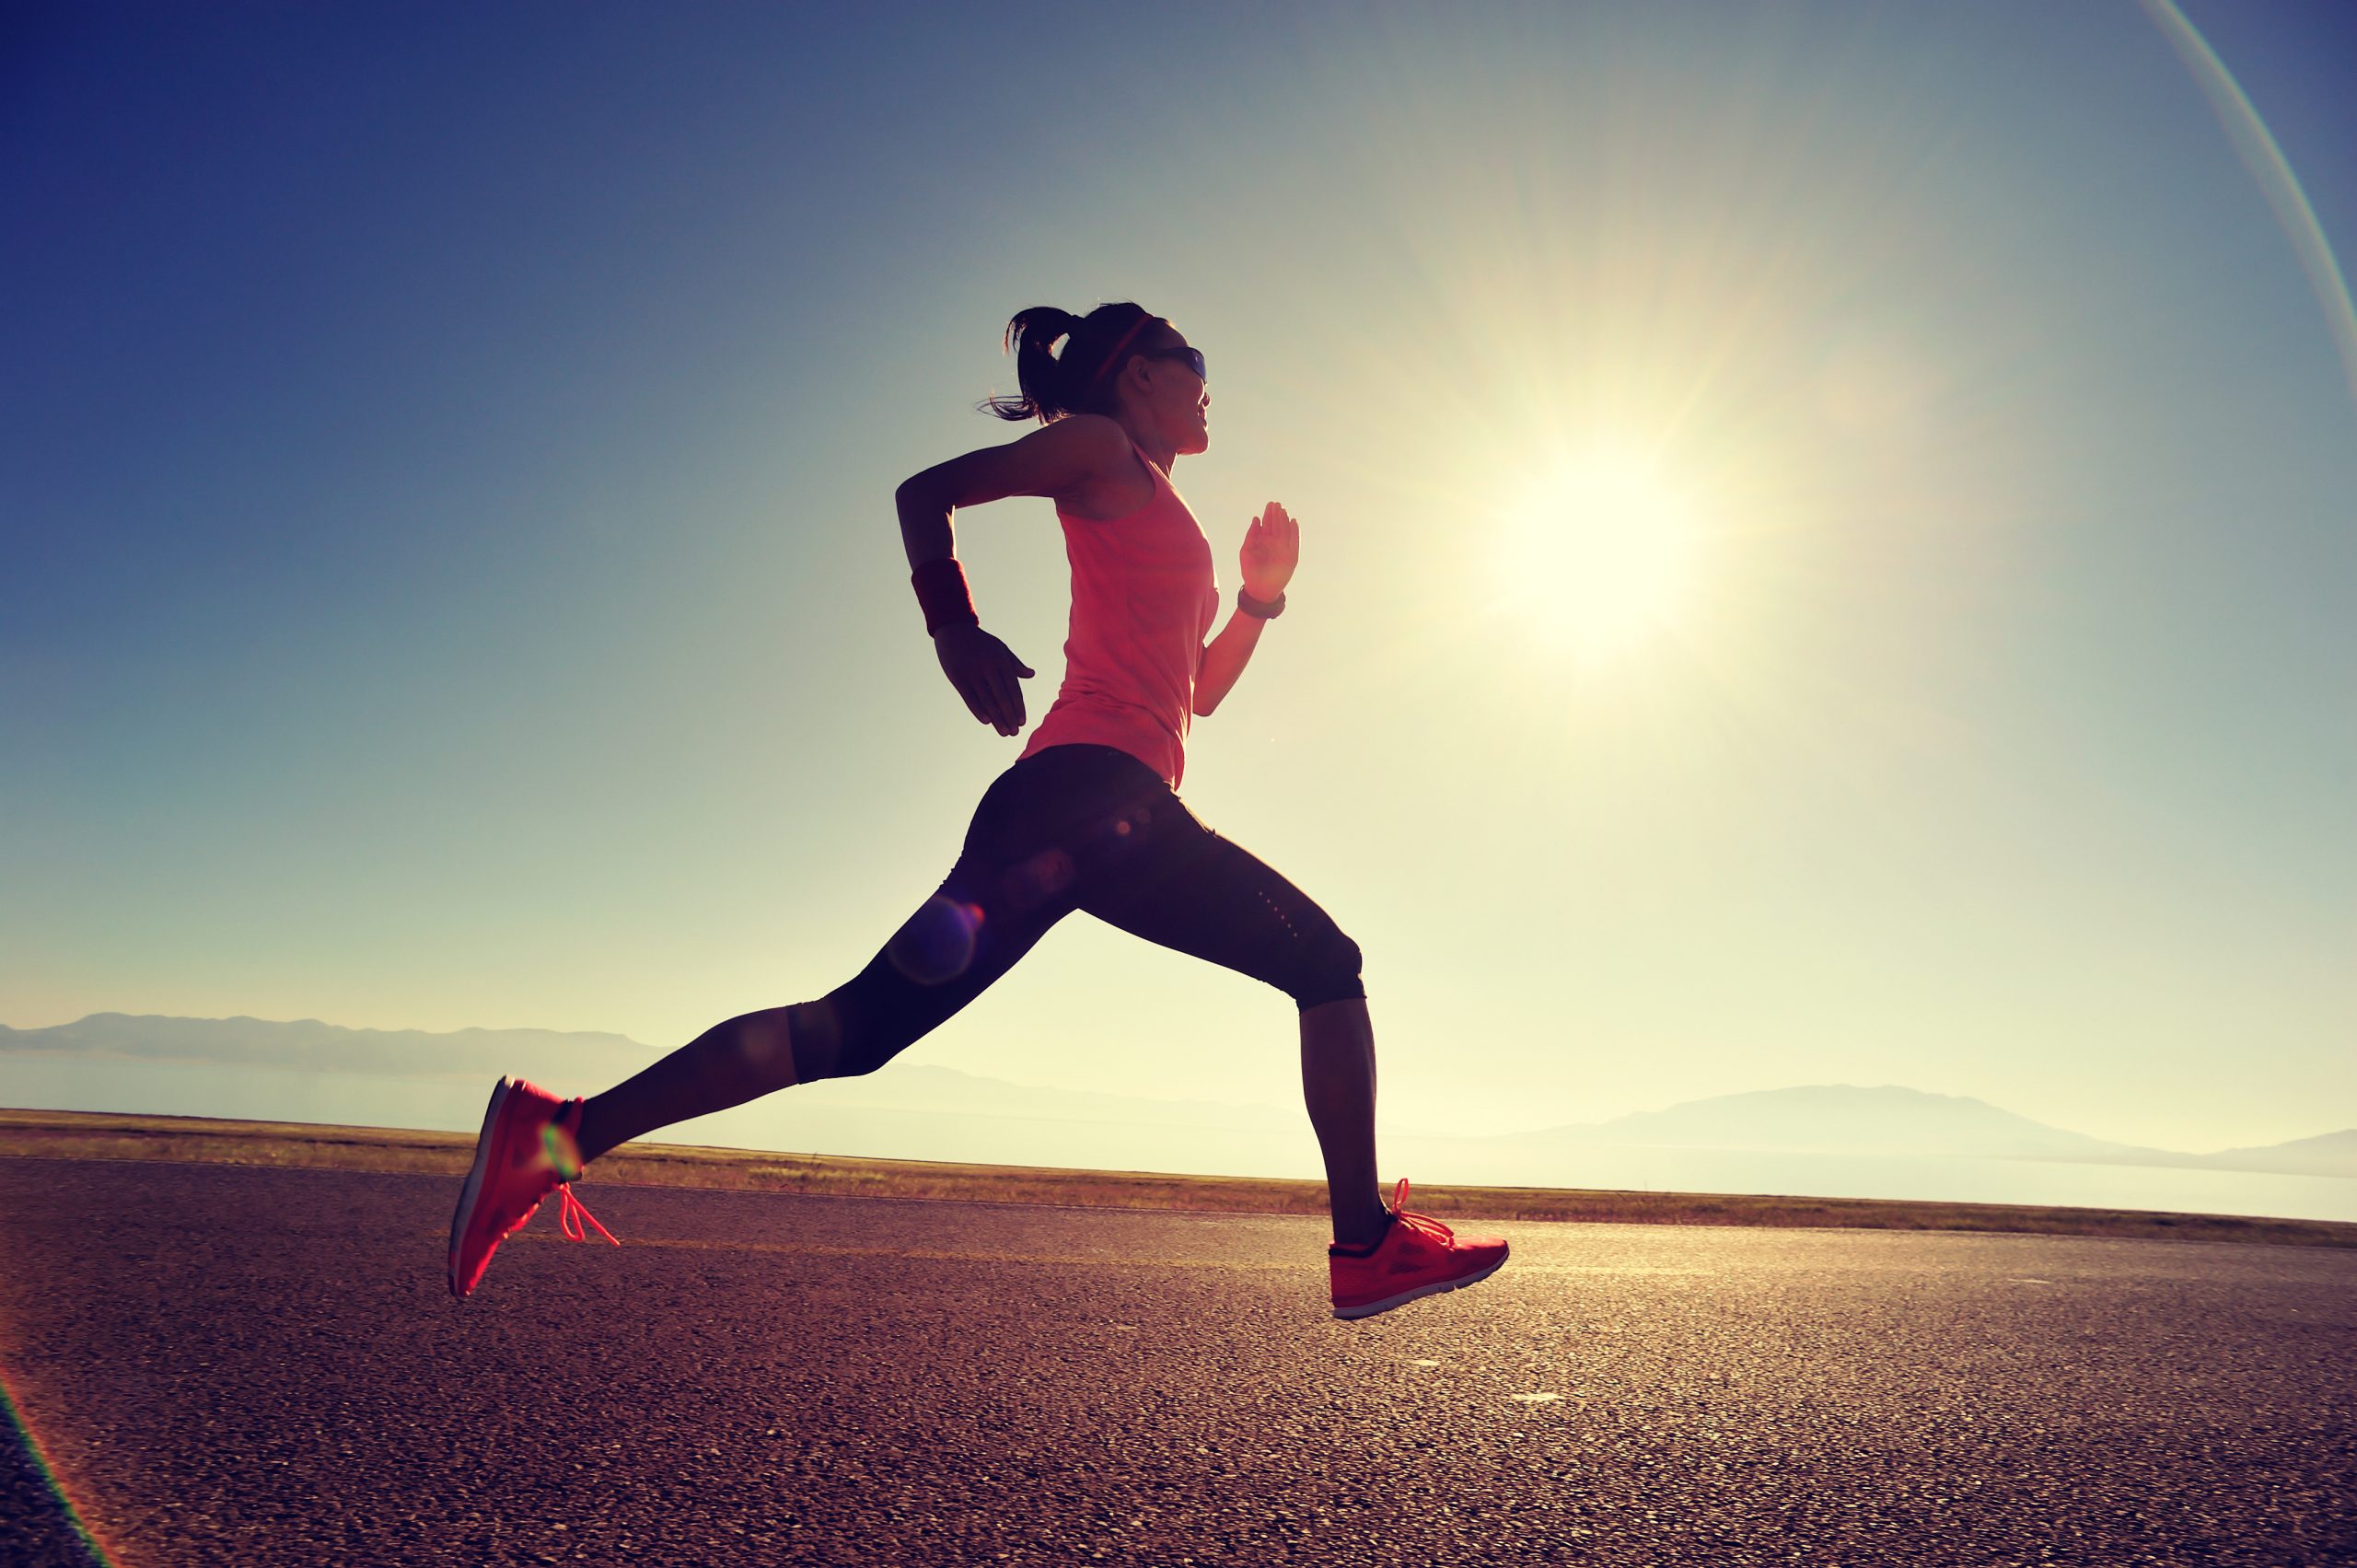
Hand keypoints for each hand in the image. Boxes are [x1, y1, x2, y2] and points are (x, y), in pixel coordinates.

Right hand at [933, 622, 1035, 736]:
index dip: (1018, 706)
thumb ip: (1015, 663)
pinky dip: (978, 710)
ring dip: (997, 719)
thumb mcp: (1000, 648)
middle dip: (1009, 717)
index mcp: (1000, 660)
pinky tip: (987, 722)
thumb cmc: (980, 641)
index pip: (1013, 688)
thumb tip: (1031, 675)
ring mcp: (971, 672)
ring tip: (1004, 732)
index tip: (1022, 722)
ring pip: (987, 700)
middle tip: (1015, 733)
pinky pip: (969, 698)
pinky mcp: (957, 677)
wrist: (953, 629)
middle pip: (1002, 697)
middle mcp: (987, 666)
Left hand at [1240, 502, 1298, 600]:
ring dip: (1285, 521)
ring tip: (1283, 511)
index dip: (1269, 514)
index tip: (1270, 505)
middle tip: (1276, 504)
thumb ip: (1251, 535)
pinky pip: (1295, 542)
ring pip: (1285, 531)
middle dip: (1277, 515)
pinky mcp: (1291, 557)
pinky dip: (1295, 532)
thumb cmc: (1250, 571)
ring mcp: (1283, 549)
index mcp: (1263, 541)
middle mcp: (1274, 543)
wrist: (1259, 589)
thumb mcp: (1246, 551)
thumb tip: (1256, 518)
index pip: (1267, 524)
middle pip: (1277, 525)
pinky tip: (1293, 522)